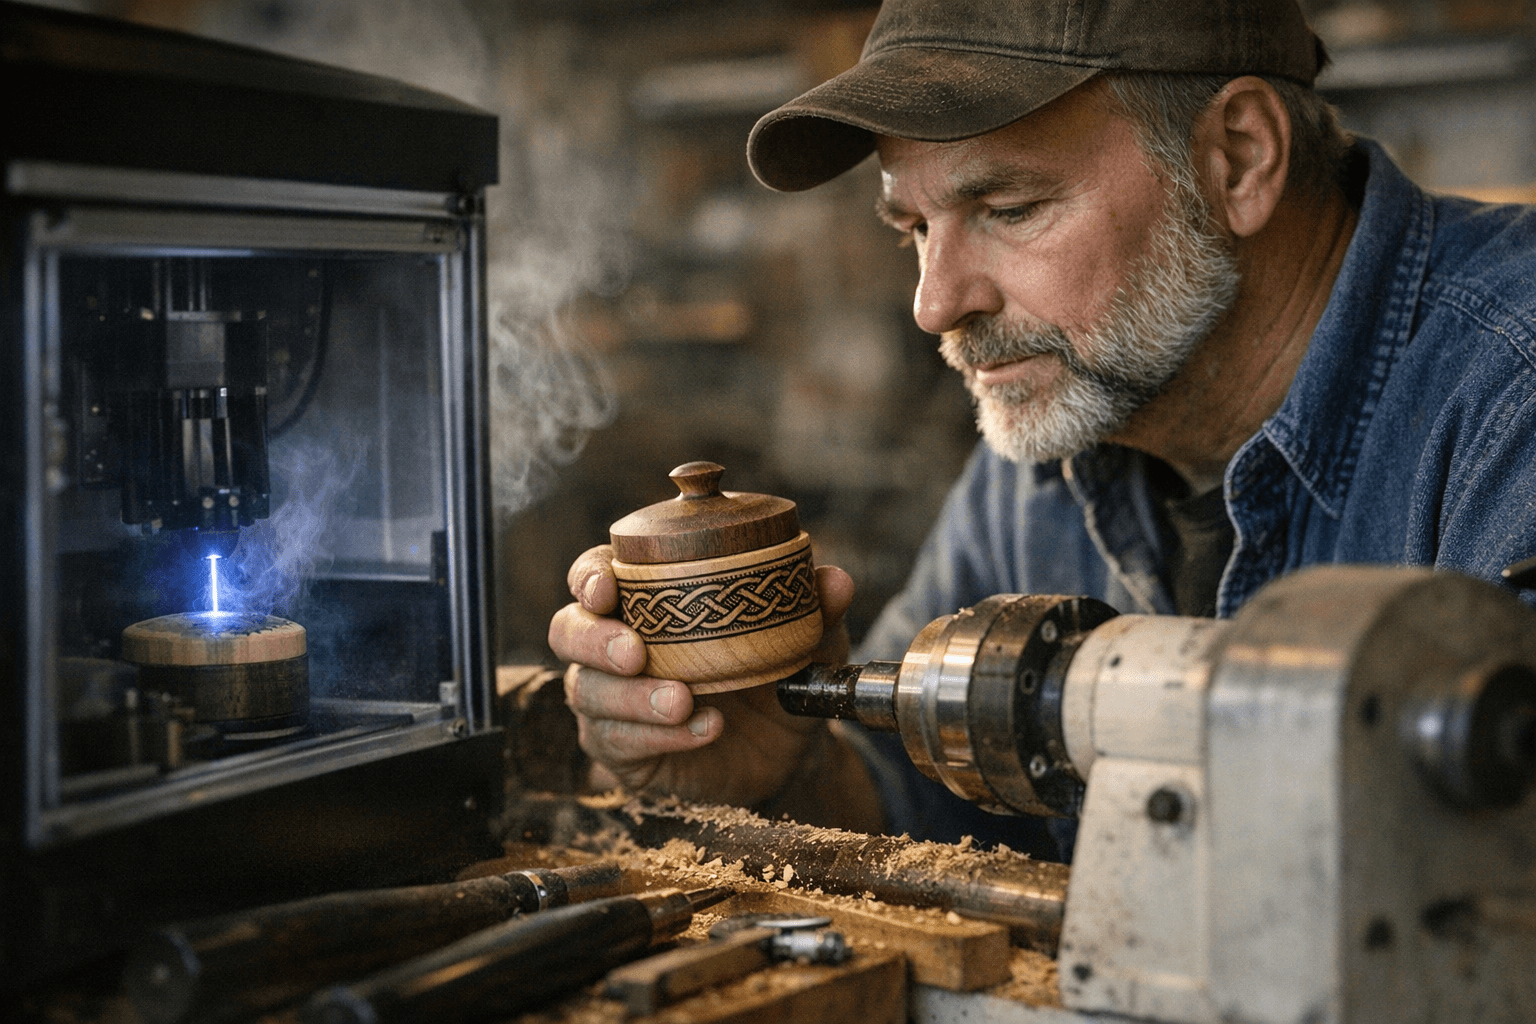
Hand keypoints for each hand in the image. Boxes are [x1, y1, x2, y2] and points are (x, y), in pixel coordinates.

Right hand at [549, 544, 854, 806]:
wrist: (790, 748)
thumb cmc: (780, 673)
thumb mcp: (808, 641)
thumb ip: (816, 610)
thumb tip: (834, 580)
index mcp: (646, 599)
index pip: (594, 574)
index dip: (589, 575)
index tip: (607, 586)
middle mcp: (614, 645)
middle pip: (568, 630)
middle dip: (595, 639)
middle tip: (635, 652)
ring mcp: (611, 700)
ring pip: (587, 691)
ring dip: (632, 697)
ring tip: (682, 700)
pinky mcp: (623, 751)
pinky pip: (618, 743)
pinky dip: (660, 736)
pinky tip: (704, 729)